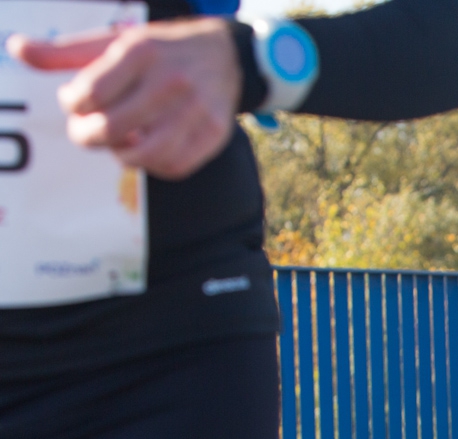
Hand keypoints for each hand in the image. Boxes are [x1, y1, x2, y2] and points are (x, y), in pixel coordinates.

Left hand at [8, 18, 240, 180]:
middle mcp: (170, 81)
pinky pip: (174, 166)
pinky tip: (147, 148)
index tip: (74, 101)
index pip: (90, 94)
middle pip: (112, 128)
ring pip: (144, 155)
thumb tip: (16, 49)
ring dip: (120, 155)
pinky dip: (153, 165)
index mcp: (140, 51)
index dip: (72, 105)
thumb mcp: (113, 40)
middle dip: (87, 136)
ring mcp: (196, 110)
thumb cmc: (158, 50)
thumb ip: (64, 52)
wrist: (225, 55)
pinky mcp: (214, 133)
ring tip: (118, 141)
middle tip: (85, 130)